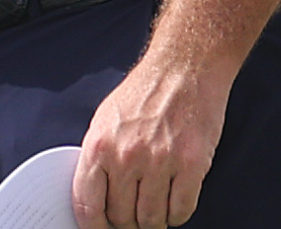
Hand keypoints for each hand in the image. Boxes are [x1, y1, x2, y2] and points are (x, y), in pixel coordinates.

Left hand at [71, 56, 231, 228]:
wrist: (184, 68)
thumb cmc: (146, 91)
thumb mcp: (105, 120)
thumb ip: (98, 159)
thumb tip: (95, 197)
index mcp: (100, 145)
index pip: (88, 205)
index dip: (95, 226)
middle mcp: (127, 155)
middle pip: (122, 218)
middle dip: (128, 221)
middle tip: (134, 212)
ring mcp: (161, 161)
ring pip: (152, 220)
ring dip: (154, 220)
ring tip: (155, 206)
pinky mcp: (192, 164)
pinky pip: (181, 210)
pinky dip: (177, 214)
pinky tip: (174, 200)